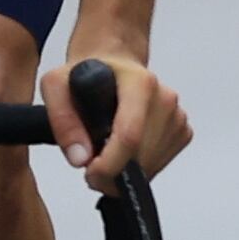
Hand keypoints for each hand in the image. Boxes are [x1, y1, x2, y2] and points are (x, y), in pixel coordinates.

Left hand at [52, 49, 189, 179]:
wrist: (114, 65)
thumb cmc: (87, 75)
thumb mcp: (56, 85)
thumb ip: (62, 119)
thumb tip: (80, 158)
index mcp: (140, 83)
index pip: (130, 135)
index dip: (109, 164)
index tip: (90, 173)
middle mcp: (166, 98)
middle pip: (141, 156)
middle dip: (113, 174)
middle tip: (91, 170)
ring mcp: (177, 116)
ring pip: (152, 165)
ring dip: (125, 173)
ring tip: (105, 157)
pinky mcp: (182, 131)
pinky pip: (161, 164)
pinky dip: (141, 168)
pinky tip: (125, 152)